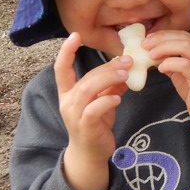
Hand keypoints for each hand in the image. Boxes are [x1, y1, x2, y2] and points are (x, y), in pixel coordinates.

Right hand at [55, 33, 130, 189]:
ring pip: (88, 90)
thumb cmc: (95, 125)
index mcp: (68, 93)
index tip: (75, 35)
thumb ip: (111, 86)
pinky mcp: (85, 127)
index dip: (66, 51)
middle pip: (85, 78)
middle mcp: (67, 102)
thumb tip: (128, 69)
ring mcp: (74, 115)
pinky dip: (106, 101)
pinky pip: (94, 110)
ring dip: (108, 79)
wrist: (90, 154)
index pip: (61, 68)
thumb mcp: (103, 101)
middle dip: (107, 67)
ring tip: (126, 74)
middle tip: (128, 60)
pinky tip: (118, 98)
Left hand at [145, 30, 189, 147]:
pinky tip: (161, 68)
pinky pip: (184, 65)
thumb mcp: (183, 73)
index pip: (184, 35)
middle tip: (145, 45)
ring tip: (151, 55)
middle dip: (161, 39)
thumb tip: (152, 51)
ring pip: (184, 47)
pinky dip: (169, 63)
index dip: (164, 35)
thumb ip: (172, 60)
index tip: (148, 39)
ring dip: (164, 48)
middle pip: (183, 38)